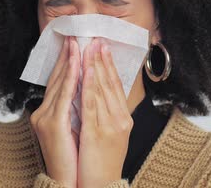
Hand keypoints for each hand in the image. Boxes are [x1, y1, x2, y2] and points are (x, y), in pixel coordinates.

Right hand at [30, 36, 80, 187]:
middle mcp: (43, 112)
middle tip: (75, 34)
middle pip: (57, 78)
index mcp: (48, 113)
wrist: (68, 183)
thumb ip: (74, 109)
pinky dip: (71, 78)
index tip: (75, 43)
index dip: (66, 61)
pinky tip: (77, 64)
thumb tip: (85, 90)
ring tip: (77, 42)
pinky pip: (64, 96)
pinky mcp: (52, 124)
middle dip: (67, 55)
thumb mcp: (73, 129)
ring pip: (60, 83)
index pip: (59, 81)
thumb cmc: (73, 159)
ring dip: (70, 61)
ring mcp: (45, 118)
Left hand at [78, 38, 132, 186]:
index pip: (116, 86)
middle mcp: (120, 118)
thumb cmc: (101, 164)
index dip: (109, 65)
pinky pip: (92, 104)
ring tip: (91, 46)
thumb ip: (103, 115)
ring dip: (96, 65)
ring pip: (102, 89)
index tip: (102, 47)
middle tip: (97, 38)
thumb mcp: (106, 135)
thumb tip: (93, 96)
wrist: (100, 187)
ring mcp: (111, 125)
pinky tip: (87, 69)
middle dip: (102, 59)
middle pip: (111, 83)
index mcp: (123, 118)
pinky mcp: (98, 132)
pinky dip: (90, 84)